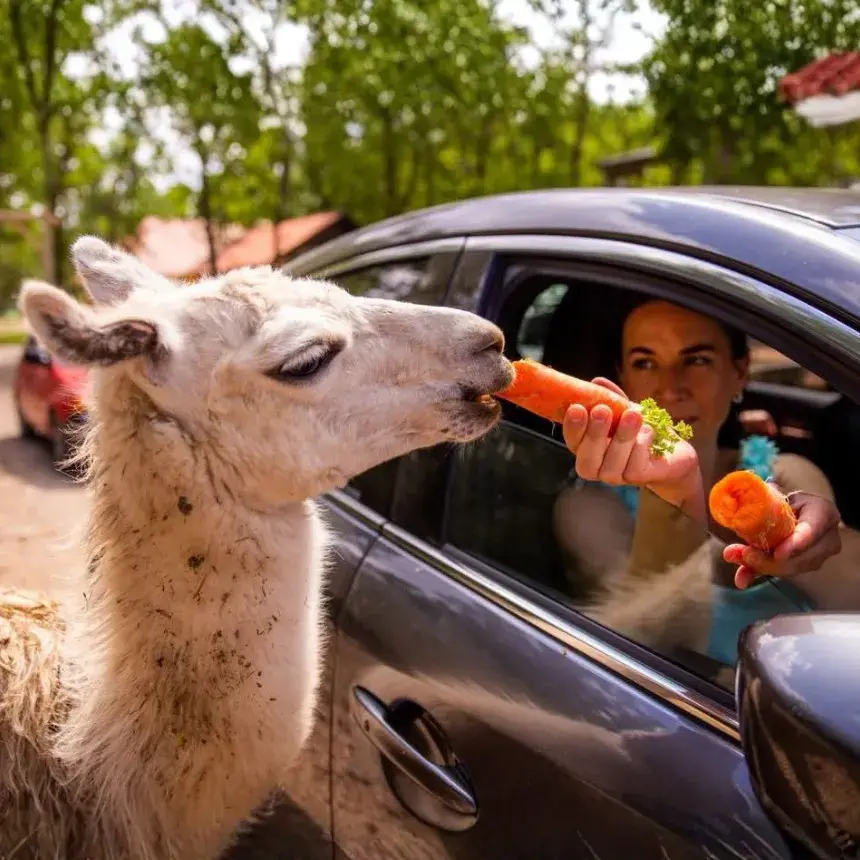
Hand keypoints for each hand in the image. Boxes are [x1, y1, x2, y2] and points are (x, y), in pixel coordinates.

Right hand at [562, 378, 703, 520]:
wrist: (673, 450)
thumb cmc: (640, 429)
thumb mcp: (624, 409)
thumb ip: (610, 398)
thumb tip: (597, 382)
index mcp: (586, 448)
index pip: (573, 441)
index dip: (572, 427)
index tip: (577, 407)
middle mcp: (597, 466)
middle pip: (587, 459)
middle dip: (594, 434)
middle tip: (601, 410)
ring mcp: (616, 476)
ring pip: (613, 462)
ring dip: (623, 436)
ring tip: (634, 414)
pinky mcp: (637, 478)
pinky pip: (635, 464)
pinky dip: (643, 443)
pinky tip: (651, 430)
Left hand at [723, 492, 842, 588]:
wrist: (797, 508)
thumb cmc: (785, 501)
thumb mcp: (773, 501)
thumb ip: (757, 514)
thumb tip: (737, 534)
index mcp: (823, 512)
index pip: (812, 530)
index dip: (795, 544)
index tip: (777, 554)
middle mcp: (828, 537)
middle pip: (802, 557)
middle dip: (771, 560)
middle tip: (745, 556)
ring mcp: (821, 555)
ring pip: (793, 568)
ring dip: (764, 567)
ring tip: (741, 558)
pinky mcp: (808, 565)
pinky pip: (784, 572)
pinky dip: (761, 571)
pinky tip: (743, 576)